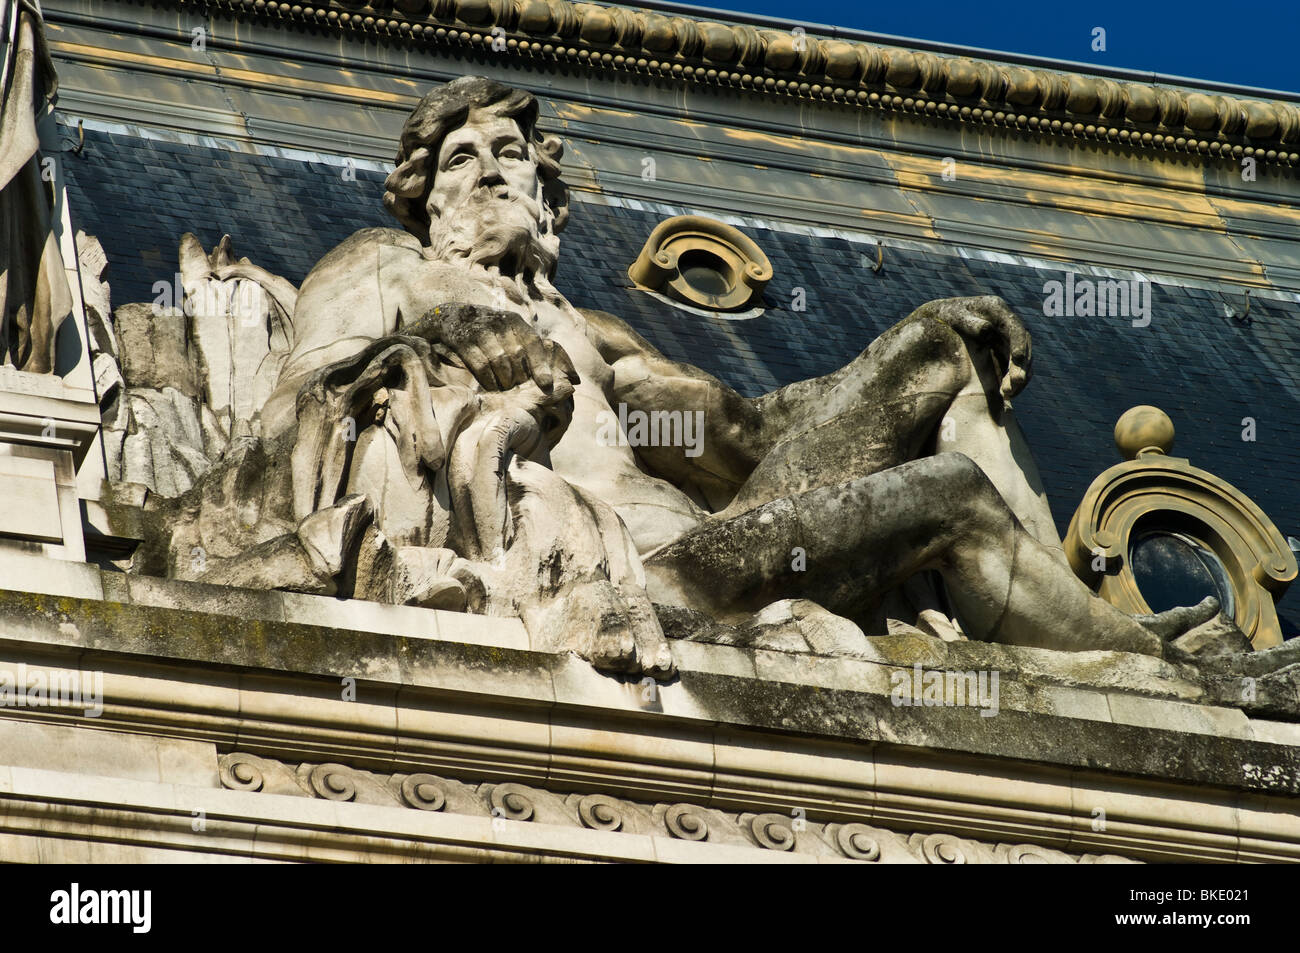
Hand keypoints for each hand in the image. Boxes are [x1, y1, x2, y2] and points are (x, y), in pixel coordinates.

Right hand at [412, 302, 579, 393]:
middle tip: (518, 389)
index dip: (542, 365)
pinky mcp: (462, 339)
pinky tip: (490, 386)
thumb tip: (574, 379)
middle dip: (520, 377)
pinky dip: (487, 379)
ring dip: (504, 380)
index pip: (534, 343)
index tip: (547, 385)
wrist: (450, 318)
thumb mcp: (511, 332)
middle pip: (517, 357)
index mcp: (516, 321)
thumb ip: (535, 350)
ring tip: (505, 388)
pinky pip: (480, 365)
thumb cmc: (489, 332)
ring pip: (500, 363)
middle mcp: (500, 322)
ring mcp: (480, 330)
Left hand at [920, 295, 1031, 401]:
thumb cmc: (945, 316)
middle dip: (1021, 365)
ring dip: (1019, 376)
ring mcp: (1005, 336)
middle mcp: (1005, 321)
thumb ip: (969, 323)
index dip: (1019, 343)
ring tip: (1008, 394)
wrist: (937, 320)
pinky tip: (1006, 394)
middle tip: (1015, 384)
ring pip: (1021, 358)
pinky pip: (1013, 366)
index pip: (1015, 327)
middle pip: (1022, 345)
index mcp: (997, 308)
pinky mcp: (1002, 349)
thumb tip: (987, 330)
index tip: (1018, 358)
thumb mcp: (954, 317)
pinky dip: (1011, 379)